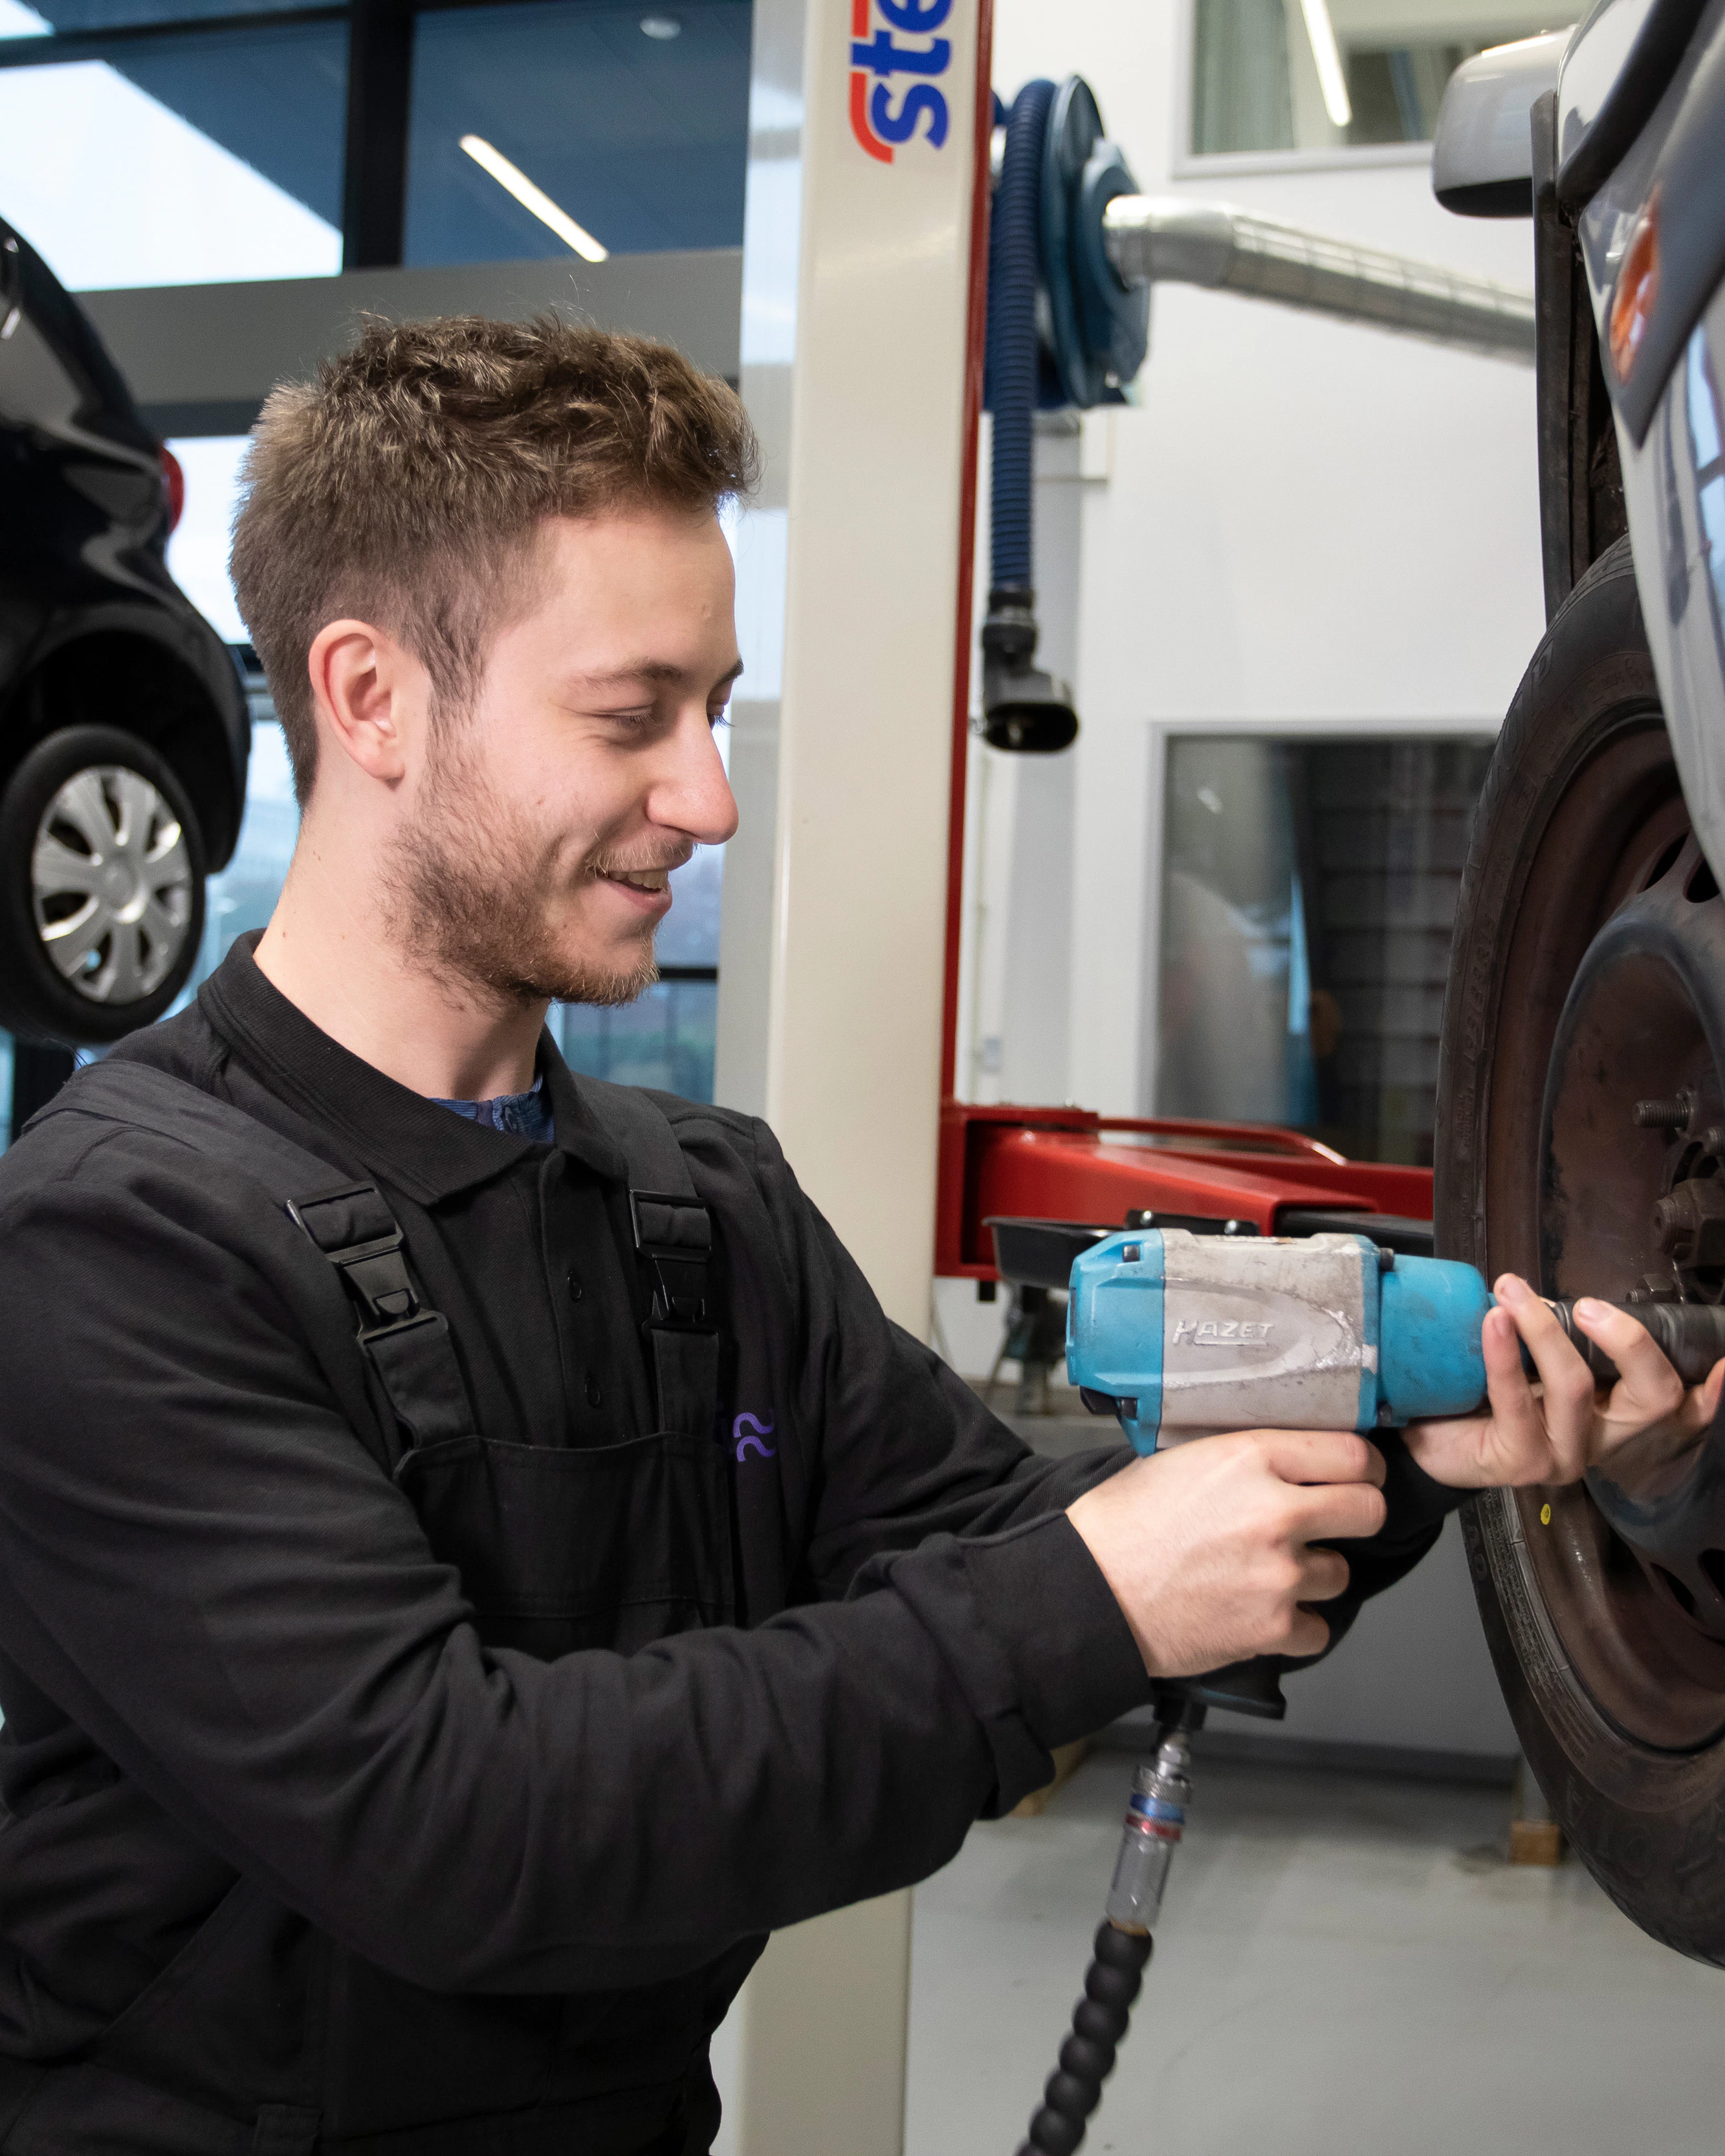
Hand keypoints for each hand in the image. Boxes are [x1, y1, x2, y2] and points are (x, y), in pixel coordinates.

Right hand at [1066, 1429, 1386, 1678]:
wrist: (1087, 1590)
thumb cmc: (1120, 1525)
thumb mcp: (1181, 1459)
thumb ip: (1244, 1458)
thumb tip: (1287, 1460)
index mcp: (1251, 1458)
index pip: (1352, 1453)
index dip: (1361, 1467)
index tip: (1357, 1475)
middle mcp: (1275, 1513)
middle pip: (1369, 1510)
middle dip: (1356, 1515)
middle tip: (1332, 1522)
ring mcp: (1278, 1574)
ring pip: (1341, 1573)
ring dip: (1313, 1574)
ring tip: (1266, 1572)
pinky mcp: (1271, 1628)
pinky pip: (1317, 1628)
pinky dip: (1294, 1626)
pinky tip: (1258, 1611)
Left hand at [1404, 1273, 1724, 1489]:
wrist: (1421, 1439)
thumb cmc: (1478, 1396)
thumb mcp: (1524, 1361)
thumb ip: (1550, 1335)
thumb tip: (1542, 1291)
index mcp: (1613, 1413)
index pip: (1678, 1407)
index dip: (1712, 1392)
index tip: (1724, 1364)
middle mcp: (1602, 1439)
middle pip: (1653, 1396)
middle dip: (1630, 1341)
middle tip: (1590, 1305)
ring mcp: (1566, 1456)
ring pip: (1577, 1388)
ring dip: (1544, 1329)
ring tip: (1512, 1291)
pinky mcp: (1523, 1463)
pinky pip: (1519, 1400)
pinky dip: (1505, 1354)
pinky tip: (1494, 1321)